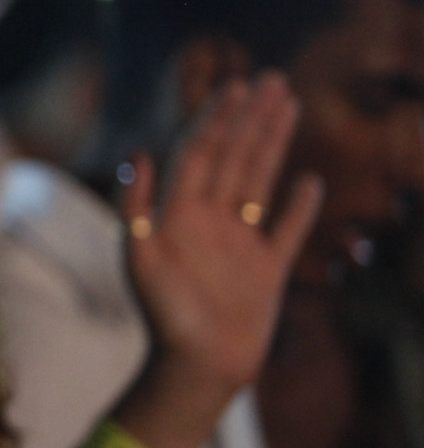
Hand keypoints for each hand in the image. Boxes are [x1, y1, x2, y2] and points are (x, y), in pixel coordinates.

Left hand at [121, 72, 322, 396]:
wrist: (196, 369)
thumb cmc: (163, 317)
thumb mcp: (140, 259)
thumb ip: (137, 205)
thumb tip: (138, 152)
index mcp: (179, 213)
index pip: (200, 152)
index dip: (217, 118)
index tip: (236, 86)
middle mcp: (209, 221)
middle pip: (233, 157)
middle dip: (251, 118)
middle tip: (271, 79)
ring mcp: (240, 243)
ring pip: (259, 181)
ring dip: (273, 144)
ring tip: (289, 107)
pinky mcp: (267, 271)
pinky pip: (287, 231)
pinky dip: (299, 207)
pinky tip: (311, 180)